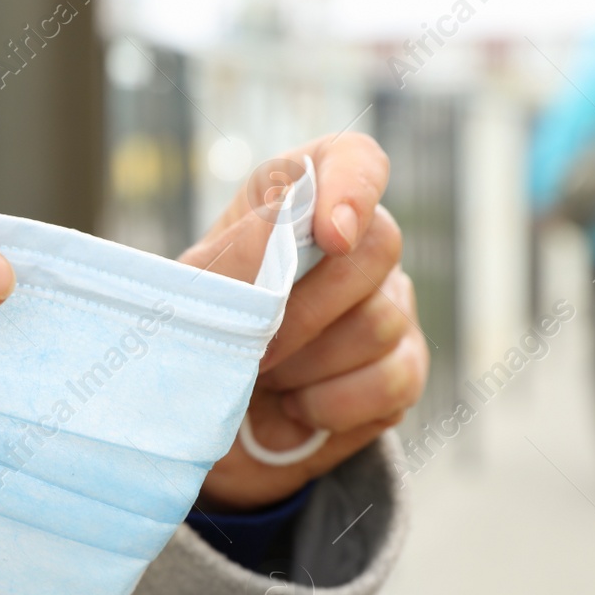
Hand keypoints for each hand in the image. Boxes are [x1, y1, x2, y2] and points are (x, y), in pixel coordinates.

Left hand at [181, 133, 427, 510]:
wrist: (204, 434)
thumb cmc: (195, 344)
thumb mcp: (192, 299)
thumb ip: (235, 257)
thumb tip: (283, 224)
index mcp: (295, 205)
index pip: (353, 160)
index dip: (353, 187)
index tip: (330, 235)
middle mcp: (353, 249)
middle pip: (379, 247)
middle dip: (308, 309)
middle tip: (255, 348)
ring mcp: (387, 308)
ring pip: (383, 319)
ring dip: (310, 363)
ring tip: (265, 379)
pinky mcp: (401, 370)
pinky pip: (392, 379)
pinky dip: (332, 404)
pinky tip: (296, 409)